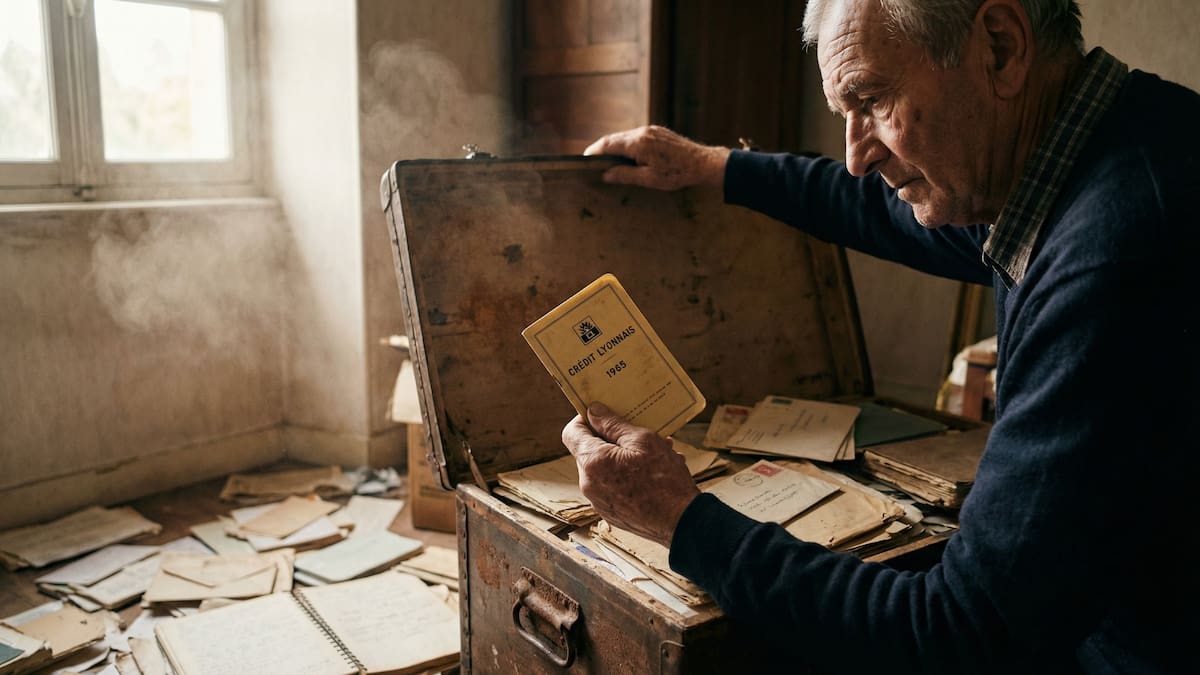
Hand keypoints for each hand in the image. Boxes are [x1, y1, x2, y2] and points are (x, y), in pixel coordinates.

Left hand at [562, 402, 700, 546]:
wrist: (682, 524)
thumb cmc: (665, 481)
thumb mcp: (643, 441)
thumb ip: (613, 425)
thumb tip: (593, 411)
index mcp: (593, 462)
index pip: (571, 432)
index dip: (584, 419)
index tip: (603, 414)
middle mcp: (589, 484)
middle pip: (589, 450)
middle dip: (611, 438)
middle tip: (637, 433)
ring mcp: (599, 501)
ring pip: (604, 468)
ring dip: (623, 457)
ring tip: (654, 453)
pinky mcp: (611, 513)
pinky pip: (612, 486)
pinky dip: (626, 476)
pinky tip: (652, 473)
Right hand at [583, 125, 730, 190]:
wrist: (703, 163)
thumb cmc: (678, 173)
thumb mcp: (649, 179)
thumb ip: (625, 175)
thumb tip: (605, 175)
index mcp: (638, 143)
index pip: (608, 145)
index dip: (593, 152)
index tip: (583, 159)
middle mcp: (642, 132)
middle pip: (614, 139)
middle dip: (600, 149)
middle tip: (590, 161)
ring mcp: (650, 130)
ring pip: (624, 137)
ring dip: (613, 147)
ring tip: (606, 160)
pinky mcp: (657, 132)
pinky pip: (635, 136)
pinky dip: (626, 144)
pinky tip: (625, 156)